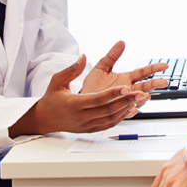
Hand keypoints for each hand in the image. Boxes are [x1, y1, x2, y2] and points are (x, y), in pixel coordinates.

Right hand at [9, 55, 143, 136]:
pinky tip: (130, 109)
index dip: (113, 93)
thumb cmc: (51, 98)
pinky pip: (109, 124)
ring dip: (126, 109)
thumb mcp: (57, 81)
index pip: (97, 99)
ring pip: (111, 118)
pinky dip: (121, 117)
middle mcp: (81, 117)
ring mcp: (87, 125)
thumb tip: (83, 57)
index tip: (126, 87)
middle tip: (141, 93)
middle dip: (126, 101)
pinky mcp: (90, 129)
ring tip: (139, 99)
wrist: (45, 119)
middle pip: (108, 110)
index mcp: (74, 104)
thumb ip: (71, 69)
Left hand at [81, 41, 167, 106]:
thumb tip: (121, 42)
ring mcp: (124, 101)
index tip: (164, 65)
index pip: (143, 72)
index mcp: (126, 78)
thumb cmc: (92, 85)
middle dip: (154, 84)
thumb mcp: (101, 67)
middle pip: (144, 87)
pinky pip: (126, 112)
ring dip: (142, 98)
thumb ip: (112, 55)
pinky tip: (132, 108)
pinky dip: (130, 111)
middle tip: (163, 82)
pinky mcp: (118, 111)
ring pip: (138, 100)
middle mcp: (128, 90)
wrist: (82, 100)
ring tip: (145, 96)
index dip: (154, 68)